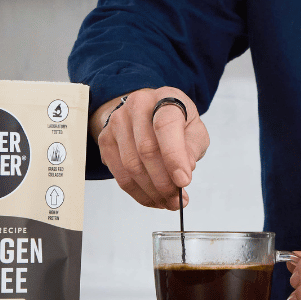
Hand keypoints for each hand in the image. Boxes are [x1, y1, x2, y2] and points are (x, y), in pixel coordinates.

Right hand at [90, 87, 209, 210]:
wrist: (150, 112)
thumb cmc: (177, 122)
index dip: (174, 156)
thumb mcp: (195, 129)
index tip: (184, 181)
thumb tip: (185, 168)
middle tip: (177, 199)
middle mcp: (137, 105)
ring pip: (131, 166)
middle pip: (146, 150)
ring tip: (167, 201)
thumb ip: (193, 147)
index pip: (165, 126)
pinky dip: (138, 193)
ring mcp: (117, 121)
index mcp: (164, 97)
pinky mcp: (105, 139)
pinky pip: (119, 175)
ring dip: (151, 191)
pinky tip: (152, 198)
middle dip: (164, 182)